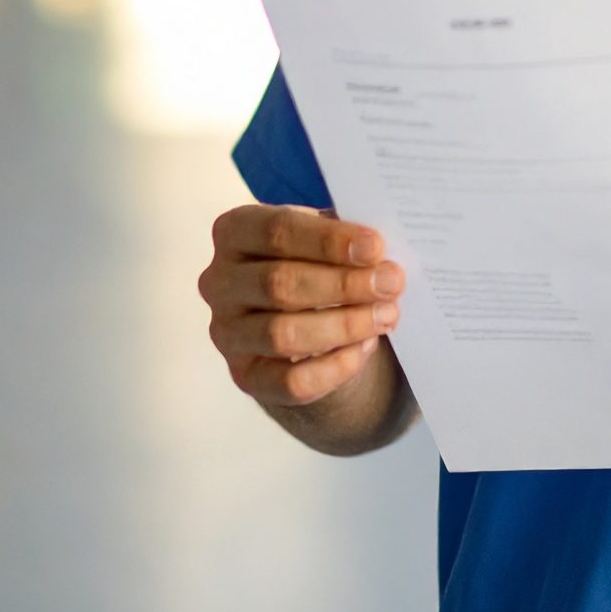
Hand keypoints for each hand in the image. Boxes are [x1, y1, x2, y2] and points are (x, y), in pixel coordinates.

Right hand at [200, 204, 402, 409]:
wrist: (301, 318)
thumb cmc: (314, 262)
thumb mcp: (322, 237)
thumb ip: (343, 238)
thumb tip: (379, 253)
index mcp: (235, 231)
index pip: (276, 231)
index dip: (328, 240)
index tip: (375, 247)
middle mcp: (219, 281)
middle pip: (278, 283)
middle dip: (343, 284)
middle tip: (391, 283)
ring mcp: (227, 333)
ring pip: (282, 335)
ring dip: (344, 325)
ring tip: (386, 315)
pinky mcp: (244, 376)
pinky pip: (290, 381)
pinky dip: (335, 366)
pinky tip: (366, 347)